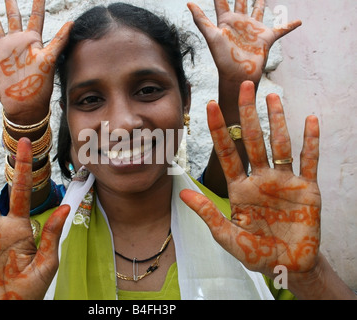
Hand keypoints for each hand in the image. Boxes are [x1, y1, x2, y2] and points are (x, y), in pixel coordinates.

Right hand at [0, 0, 72, 123]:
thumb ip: (59, 40)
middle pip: (13, 16)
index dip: (38, 2)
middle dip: (10, 3)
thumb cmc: (40, 85)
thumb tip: (72, 22)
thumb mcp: (50, 60)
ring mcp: (2, 50)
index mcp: (32, 40)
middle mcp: (16, 42)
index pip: (36, 16)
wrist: (25, 104)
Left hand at [180, 81, 321, 278]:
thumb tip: (183, 193)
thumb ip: (208, 213)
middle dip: (248, 113)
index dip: (219, 129)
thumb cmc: (256, 252)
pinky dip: (311, 141)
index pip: (227, 152)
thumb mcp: (228, 236)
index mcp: (239, 188)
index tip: (210, 106)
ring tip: (272, 97)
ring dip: (277, 121)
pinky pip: (309, 161)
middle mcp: (260, 179)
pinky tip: (310, 120)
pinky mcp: (308, 189)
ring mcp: (284, 181)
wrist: (287, 267)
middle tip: (245, 85)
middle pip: (253, 140)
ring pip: (280, 144)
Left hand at [188, 0, 300, 82]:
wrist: (238, 75)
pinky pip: (281, 29)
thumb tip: (188, 3)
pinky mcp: (266, 38)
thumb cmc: (223, 58)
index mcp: (226, 21)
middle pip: (241, 2)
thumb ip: (201, 20)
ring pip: (258, 12)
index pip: (222, 1)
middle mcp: (240, 23)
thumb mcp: (211, 36)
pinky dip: (290, 25)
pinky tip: (298, 21)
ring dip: (261, 4)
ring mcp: (253, 30)